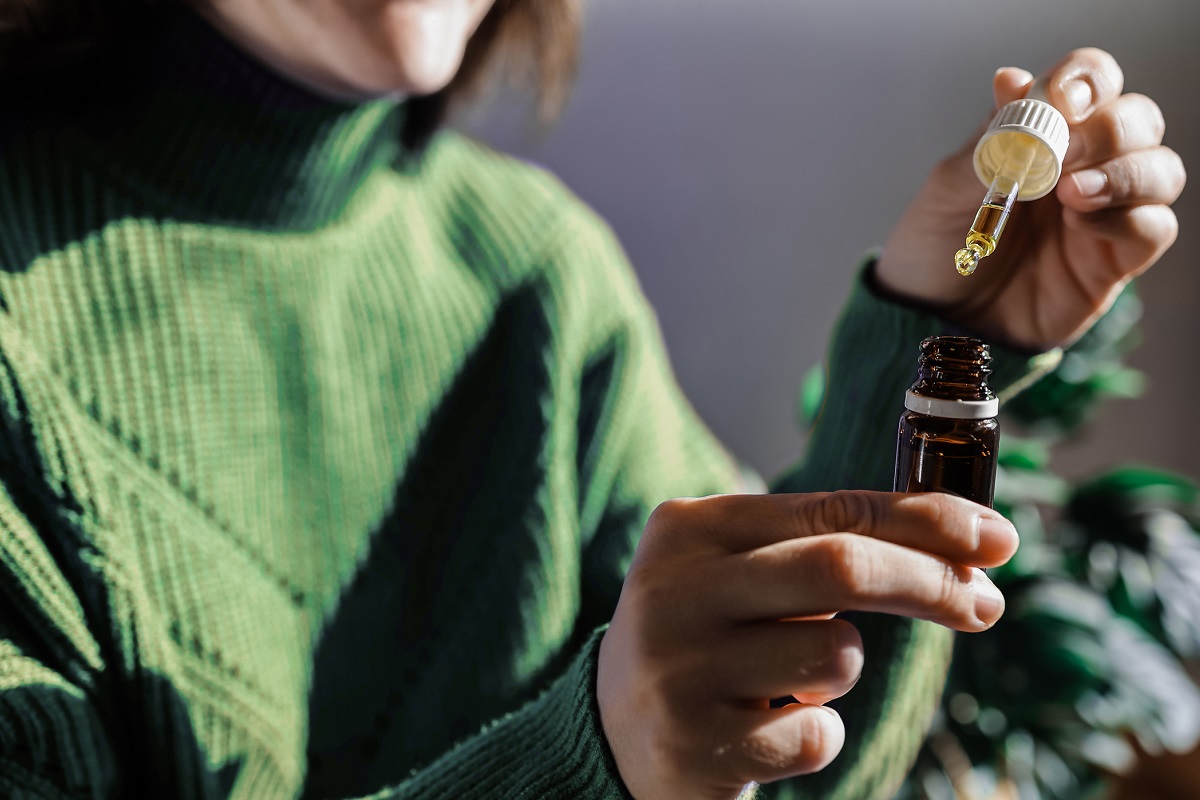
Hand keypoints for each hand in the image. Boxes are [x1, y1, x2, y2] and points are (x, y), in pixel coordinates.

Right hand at [596, 491, 1018, 798]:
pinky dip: (815, 732)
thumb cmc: (706, 634)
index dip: (927, 521)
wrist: (613, 727)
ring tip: (791, 679)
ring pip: (835, 655)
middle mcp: (676, 589)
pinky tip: (765, 728)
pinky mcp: (696, 743)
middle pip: (841, 567)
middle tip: (985, 605)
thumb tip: (964, 550)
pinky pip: (816, 734)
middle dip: (930, 583)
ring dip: (841, 669)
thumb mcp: (738, 570)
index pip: (830, 510)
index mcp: (690, 528)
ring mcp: (681, 668)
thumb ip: (819, 546)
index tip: (996, 538)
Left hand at [875, 48, 1184, 351]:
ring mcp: (1104, 214)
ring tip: (1072, 193)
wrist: (933, 318)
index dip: (1088, 80)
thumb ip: (989, 142)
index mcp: (1042, 136)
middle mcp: (1083, 167)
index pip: (1091, 84)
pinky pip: (1155, 228)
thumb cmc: (936, 249)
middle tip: (1065, 153)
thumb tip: (1012, 80)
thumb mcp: (946, 191)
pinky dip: (1128, 219)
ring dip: (1127, 172)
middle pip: (1139, 120)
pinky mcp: (1114, 261)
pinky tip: (1081, 226)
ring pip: (1161, 169)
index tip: (1062, 97)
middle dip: (1110, 129)